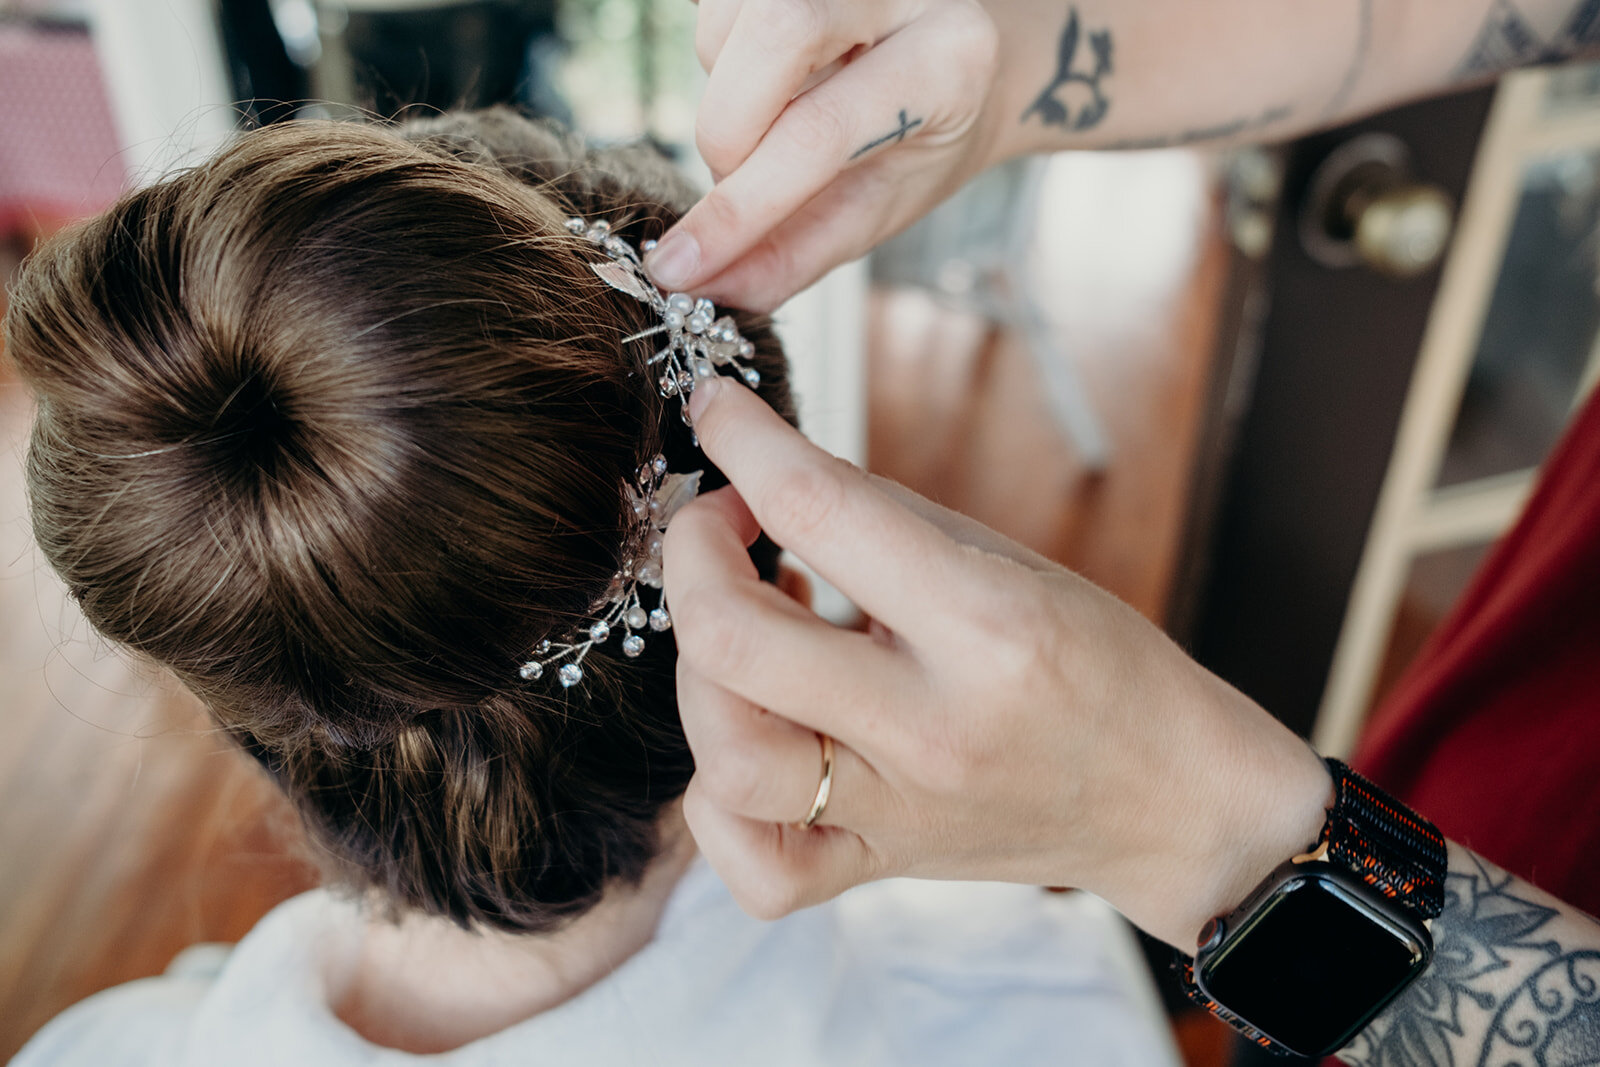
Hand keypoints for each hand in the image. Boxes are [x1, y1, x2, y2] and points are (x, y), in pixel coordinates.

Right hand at [643, 0, 1002, 310]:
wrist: (964, 57)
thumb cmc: (924, 137)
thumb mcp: (879, 205)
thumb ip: (795, 253)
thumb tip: (703, 290)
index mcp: (947, 59)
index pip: (820, 134)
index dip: (741, 207)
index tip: (680, 266)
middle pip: (776, 33)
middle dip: (726, 130)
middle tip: (739, 176)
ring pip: (729, 17)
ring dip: (724, 86)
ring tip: (776, 111)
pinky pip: (712, 2)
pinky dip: (721, 51)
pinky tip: (773, 70)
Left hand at [663, 378, 1332, 948]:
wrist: (1174, 803)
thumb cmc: (1104, 667)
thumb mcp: (1013, 562)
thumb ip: (884, 518)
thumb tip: (769, 474)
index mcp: (989, 628)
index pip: (821, 511)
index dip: (745, 441)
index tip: (717, 408)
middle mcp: (934, 730)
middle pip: (735, 644)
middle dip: (692, 554)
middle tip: (721, 521)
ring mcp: (900, 813)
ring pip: (725, 762)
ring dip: (701, 673)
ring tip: (742, 627)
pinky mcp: (879, 868)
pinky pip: (755, 864)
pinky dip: (719, 799)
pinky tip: (755, 732)